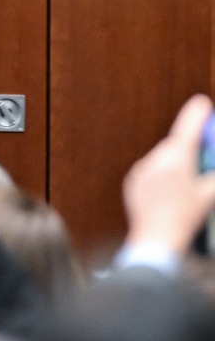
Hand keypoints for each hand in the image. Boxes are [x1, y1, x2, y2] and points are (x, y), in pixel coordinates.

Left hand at [124, 94, 214, 253]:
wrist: (156, 238)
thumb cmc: (185, 217)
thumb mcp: (209, 195)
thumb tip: (213, 166)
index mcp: (177, 159)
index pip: (187, 128)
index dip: (196, 113)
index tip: (201, 102)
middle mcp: (156, 159)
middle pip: (176, 144)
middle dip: (190, 148)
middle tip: (202, 158)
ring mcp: (142, 169)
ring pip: (163, 157)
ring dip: (175, 163)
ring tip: (184, 185)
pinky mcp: (133, 180)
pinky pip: (150, 170)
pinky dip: (161, 174)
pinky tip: (168, 192)